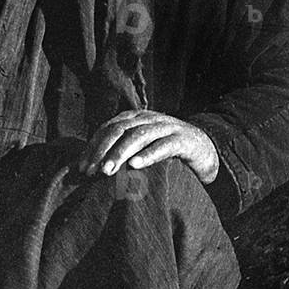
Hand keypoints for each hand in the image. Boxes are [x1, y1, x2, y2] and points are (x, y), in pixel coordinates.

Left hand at [79, 110, 218, 183]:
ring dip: (120, 153)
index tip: (82, 168)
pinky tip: (135, 166)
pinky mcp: (184, 140)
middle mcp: (148, 119)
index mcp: (134, 118)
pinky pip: (164, 146)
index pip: (106, 129)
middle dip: (102, 150)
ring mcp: (167, 127)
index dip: (92, 147)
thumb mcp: (140, 147)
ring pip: (138, 136)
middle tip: (91, 171)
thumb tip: (90, 169)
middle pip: (118, 130)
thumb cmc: (165, 151)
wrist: (206, 149)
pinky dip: (148, 155)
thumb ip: (120, 152)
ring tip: (107, 171)